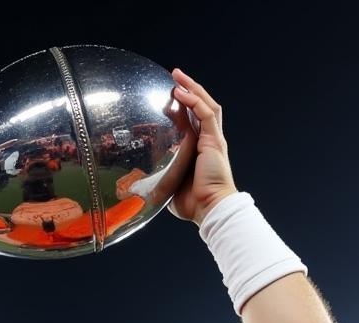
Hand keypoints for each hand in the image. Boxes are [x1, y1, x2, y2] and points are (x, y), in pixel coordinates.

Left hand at [167, 69, 236, 224]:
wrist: (210, 209)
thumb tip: (144, 184)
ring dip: (192, 88)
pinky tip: (181, 92)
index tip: (169, 98)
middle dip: (189, 89)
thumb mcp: (172, 186)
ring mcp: (213, 139)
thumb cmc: (193, 204)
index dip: (184, 107)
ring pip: (206, 105)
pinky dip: (194, 101)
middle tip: (174, 77)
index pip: (194, 120)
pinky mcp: (214, 141)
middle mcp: (210, 141)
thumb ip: (163, 178)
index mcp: (201, 150)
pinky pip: (206, 114)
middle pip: (202, 106)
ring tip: (177, 76)